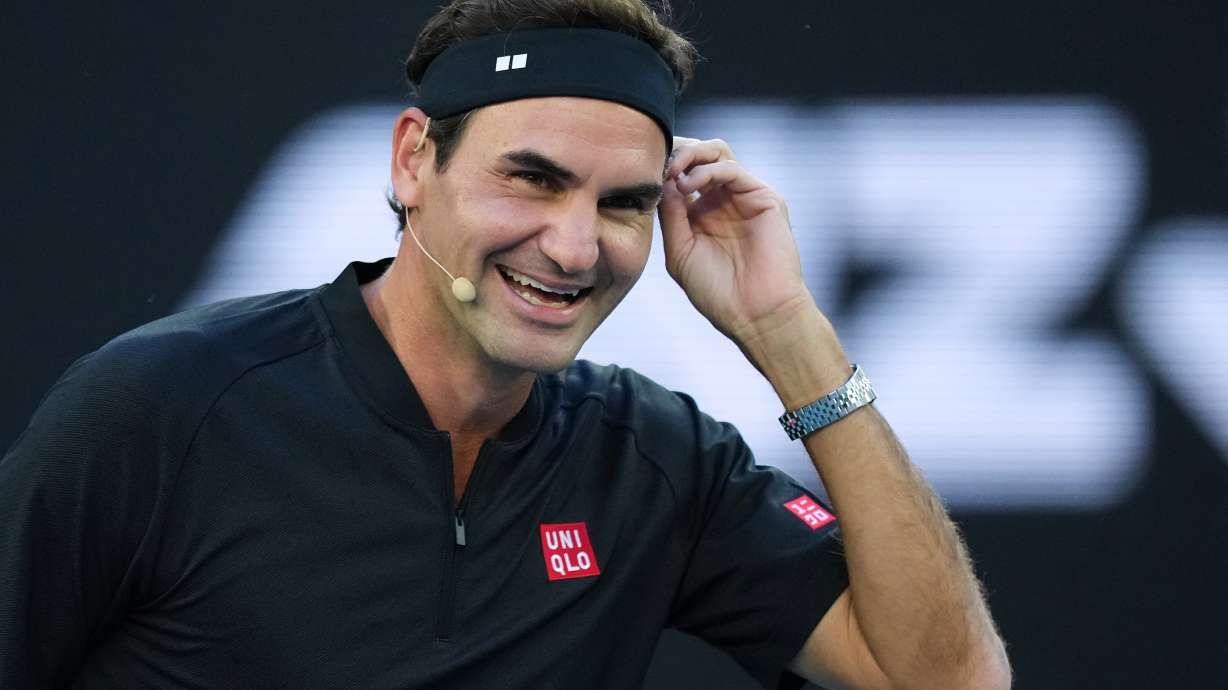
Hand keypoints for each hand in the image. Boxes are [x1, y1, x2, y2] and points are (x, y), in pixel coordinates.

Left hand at [658, 137, 816, 349]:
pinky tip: (688, 185)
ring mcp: (745, 197)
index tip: (641, 170)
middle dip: (676, 152)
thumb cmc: (718, 292)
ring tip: (672, 170)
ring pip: (718, 152)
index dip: (662, 166)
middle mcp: (723, 200)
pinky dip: (708, 170)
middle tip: (657, 163)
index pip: (680, 174)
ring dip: (691, 154)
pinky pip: (734, 169)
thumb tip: (662, 180)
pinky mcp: (765, 199)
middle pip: (699, 155)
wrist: (756, 315)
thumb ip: (670, 216)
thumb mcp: (680, 252)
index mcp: (702, 213)